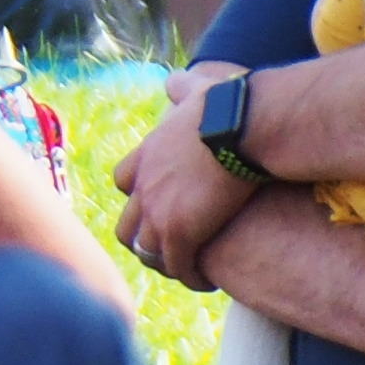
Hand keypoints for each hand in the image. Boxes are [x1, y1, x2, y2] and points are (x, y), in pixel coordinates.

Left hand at [116, 66, 252, 287]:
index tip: (165, 211)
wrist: (240, 127)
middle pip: (128, 225)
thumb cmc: (228, 105)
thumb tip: (176, 82)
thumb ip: (183, 87)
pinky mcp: (179, 232)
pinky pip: (178, 267)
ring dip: (168, 265)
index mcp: (148, 154)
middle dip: (147, 242)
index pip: (124, 182)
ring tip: (193, 272)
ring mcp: (157, 211)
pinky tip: (209, 282)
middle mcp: (144, 185)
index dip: (142, 200)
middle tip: (176, 253)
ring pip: (148, 252)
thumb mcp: (197, 89)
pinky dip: (191, 277)